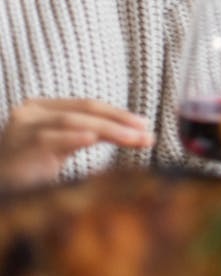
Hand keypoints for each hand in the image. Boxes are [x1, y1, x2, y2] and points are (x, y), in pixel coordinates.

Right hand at [0, 98, 153, 190]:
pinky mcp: (18, 147)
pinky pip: (49, 140)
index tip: (145, 124)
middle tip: (147, 132)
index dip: (118, 113)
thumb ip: (88, 134)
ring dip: (107, 130)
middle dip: (119, 121)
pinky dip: (73, 138)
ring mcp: (22, 128)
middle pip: (83, 110)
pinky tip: (93, 139)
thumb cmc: (30, 170)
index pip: (87, 104)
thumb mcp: (62, 147)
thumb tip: (137, 132)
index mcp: (41, 108)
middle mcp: (30, 112)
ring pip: (71, 122)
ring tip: (134, 138)